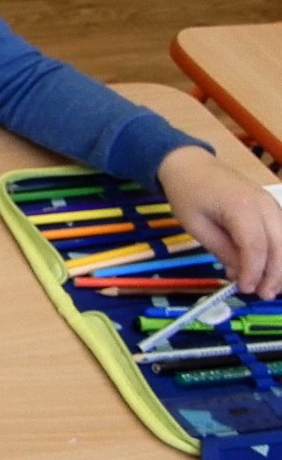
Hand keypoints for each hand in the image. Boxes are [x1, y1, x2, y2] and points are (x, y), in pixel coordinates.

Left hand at [158, 146, 281, 298]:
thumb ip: (221, 249)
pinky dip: (278, 253)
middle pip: (279, 245)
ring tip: (268, 287)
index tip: (244, 288)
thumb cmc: (187, 194)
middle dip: (274, 274)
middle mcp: (265, 205)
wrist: (191, 165)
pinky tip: (267, 270)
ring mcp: (271, 204)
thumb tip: (241, 274)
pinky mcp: (271, 207)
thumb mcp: (196, 226)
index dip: (253, 271)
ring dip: (280, 266)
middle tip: (262, 295)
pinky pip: (281, 233)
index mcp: (241, 207)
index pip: (256, 246)